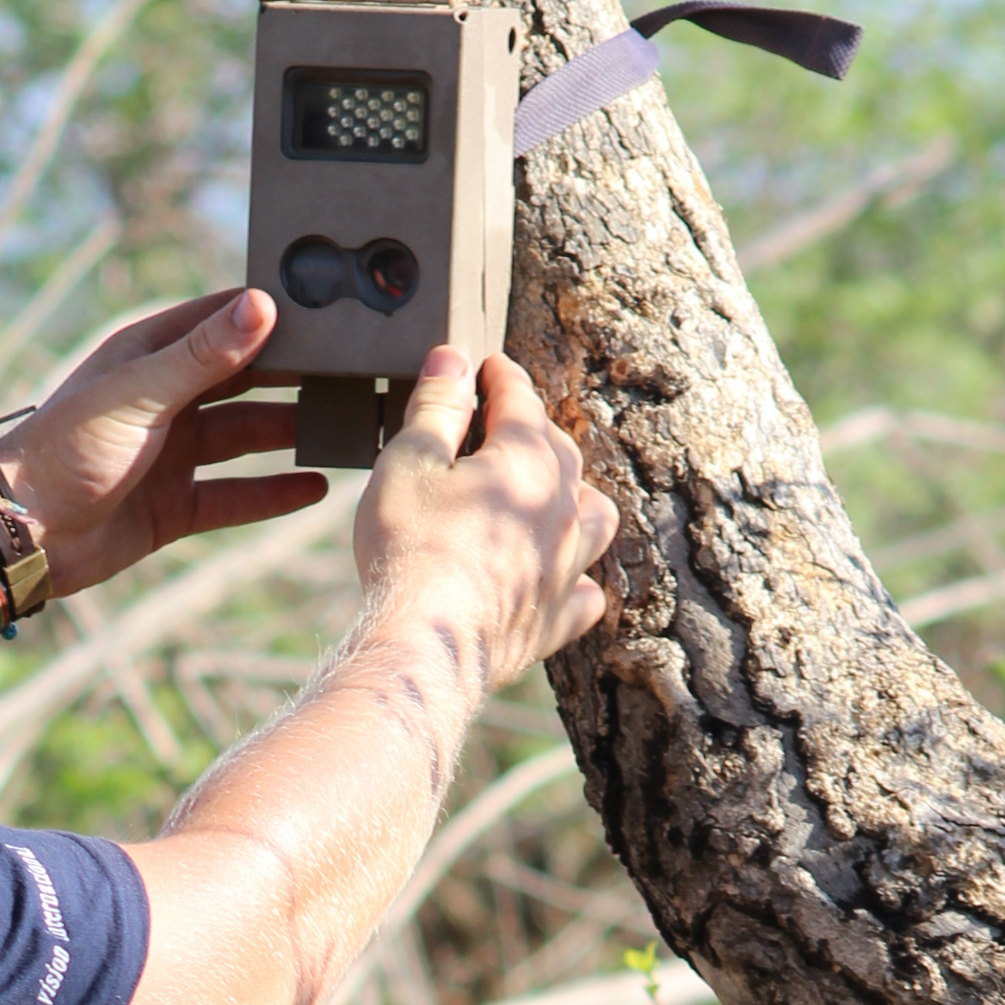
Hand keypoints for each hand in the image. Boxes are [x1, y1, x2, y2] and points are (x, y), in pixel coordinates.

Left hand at [0, 288, 329, 596]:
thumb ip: (203, 355)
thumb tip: (262, 305)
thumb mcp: (139, 394)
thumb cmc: (65, 450)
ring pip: (246, 437)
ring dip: (290, 430)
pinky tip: (316, 485)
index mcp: (148, 357)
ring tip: (347, 424)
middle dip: (293, 374)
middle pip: (243, 379)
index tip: (329, 308)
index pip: (221, 321)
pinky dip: (273, 492)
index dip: (270, 314)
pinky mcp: (173, 505)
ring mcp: (170, 454)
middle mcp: (164, 400)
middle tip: (353, 370)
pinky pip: (235, 496)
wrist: (22, 532)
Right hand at [355, 347, 615, 682]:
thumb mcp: (408, 461)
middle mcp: (563, 508)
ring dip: (575, 495)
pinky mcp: (557, 617)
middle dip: (532, 428)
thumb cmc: (410, 546)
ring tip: (548, 493)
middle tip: (498, 421)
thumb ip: (436, 407)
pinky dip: (577, 575)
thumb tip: (453, 361)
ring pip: (595, 516)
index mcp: (528, 461)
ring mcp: (568, 566)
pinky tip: (560, 574)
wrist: (426, 643)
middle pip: (560, 450)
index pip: (520, 398)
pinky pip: (586, 590)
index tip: (483, 365)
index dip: (498, 375)